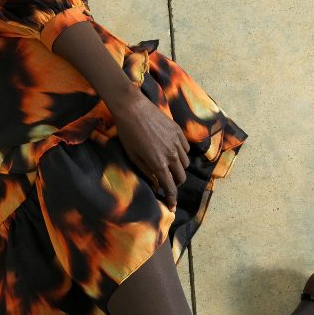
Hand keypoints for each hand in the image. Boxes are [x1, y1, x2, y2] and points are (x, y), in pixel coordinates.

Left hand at [112, 90, 189, 206]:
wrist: (132, 108)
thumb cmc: (127, 133)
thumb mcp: (133, 156)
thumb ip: (146, 172)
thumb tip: (156, 185)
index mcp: (158, 164)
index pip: (170, 187)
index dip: (172, 199)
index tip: (172, 206)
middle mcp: (171, 155)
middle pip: (181, 177)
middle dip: (175, 184)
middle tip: (167, 183)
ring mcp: (177, 143)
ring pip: (186, 164)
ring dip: (178, 169)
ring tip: (168, 166)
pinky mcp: (179, 132)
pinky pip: (186, 149)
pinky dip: (181, 154)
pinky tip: (171, 152)